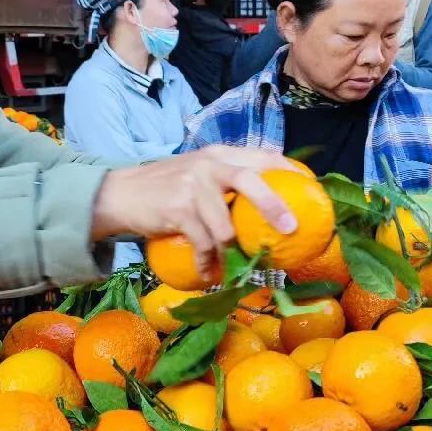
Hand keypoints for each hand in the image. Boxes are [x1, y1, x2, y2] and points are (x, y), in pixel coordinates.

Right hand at [92, 146, 295, 273]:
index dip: (289, 171)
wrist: (121, 193)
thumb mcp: (198, 171)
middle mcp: (209, 166)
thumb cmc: (166, 187)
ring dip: (232, 252)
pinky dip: (208, 263)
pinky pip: (203, 244)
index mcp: (220, 155)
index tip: (311, 188)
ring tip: (234, 268)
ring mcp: (193, 187)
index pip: (263, 157)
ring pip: (226, 227)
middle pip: (251, 181)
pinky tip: (208, 275)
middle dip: (274, 206)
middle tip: (290, 229)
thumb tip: (268, 204)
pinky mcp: (178, 210)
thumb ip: (228, 179)